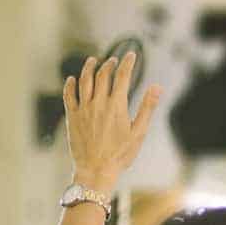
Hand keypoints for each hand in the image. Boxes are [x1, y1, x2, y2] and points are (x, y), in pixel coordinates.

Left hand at [63, 52, 161, 191]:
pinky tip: (72, 79)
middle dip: (109, 64)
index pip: (122, 76)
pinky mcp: (72, 116)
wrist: (96, 169)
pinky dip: (70, 84)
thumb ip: (147, 107)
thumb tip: (157, 88)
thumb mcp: (139, 132)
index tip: (131, 54)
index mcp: (116, 106)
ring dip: (89, 68)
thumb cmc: (120, 154)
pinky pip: (68, 95)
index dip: (128, 63)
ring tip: (92, 61)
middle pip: (103, 75)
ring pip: (84, 81)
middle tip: (114, 60)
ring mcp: (83, 108)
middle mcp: (98, 103)